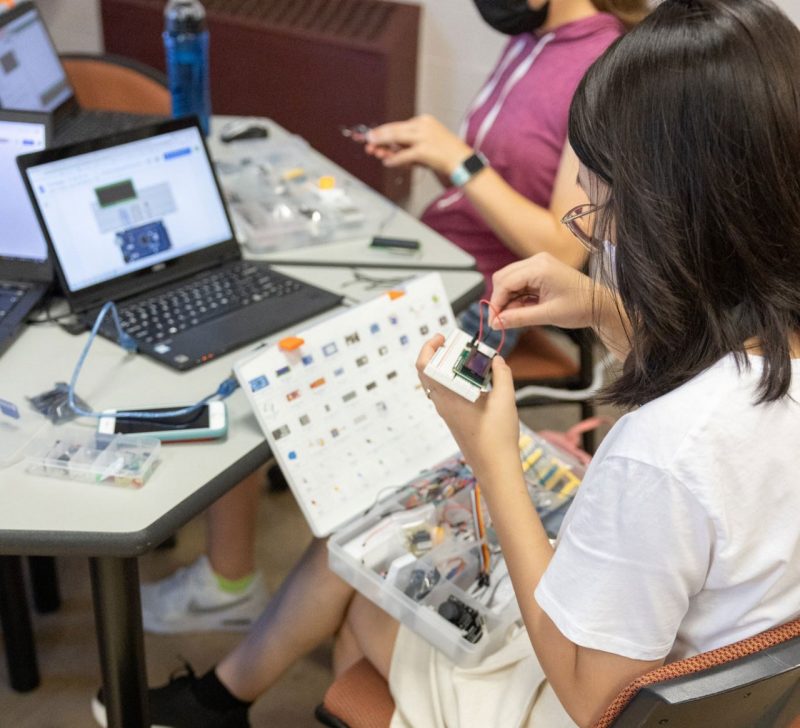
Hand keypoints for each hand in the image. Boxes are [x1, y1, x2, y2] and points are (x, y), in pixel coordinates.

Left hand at [365, 115, 471, 176]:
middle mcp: (423, 125)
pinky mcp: (424, 150)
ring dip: (382, 145)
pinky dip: (394, 160)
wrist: (463, 162)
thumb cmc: (445, 156)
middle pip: (395, 129)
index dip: (383, 131)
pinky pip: (404, 155)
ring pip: (396, 139)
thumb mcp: (426, 146)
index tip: (372, 135)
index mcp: (424, 121)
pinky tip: (387, 162)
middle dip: (378, 135)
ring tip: (373, 150)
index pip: (399, 126)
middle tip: (366, 139)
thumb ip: (408, 147)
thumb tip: (387, 151)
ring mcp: (424, 137)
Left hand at [417, 335, 519, 485]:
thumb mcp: (505, 398)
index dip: (429, 347)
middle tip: (455, 346)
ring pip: (436, 383)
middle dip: (438, 354)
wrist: (495, 467)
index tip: (443, 337)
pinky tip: (475, 380)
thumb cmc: (498, 435)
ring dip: (446, 367)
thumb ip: (501, 374)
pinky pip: (445, 393)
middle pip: (427, 372)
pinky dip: (454, 381)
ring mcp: (446, 412)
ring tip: (467, 360)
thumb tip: (496, 359)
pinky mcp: (452, 419)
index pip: (424, 366)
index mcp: (448, 395)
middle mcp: (442, 403)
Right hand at [489, 253, 597, 330]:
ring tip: (513, 318)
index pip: (505, 282)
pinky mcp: (540, 271)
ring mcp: (538, 265)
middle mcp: (537, 261)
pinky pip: (519, 283)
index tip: (493, 321)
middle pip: (503, 277)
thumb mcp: (548, 315)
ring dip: (507, 299)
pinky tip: (521, 310)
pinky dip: (516, 297)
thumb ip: (519, 318)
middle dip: (499, 300)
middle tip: (499, 321)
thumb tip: (496, 322)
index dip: (496, 303)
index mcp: (540, 268)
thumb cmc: (581, 306)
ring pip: (509, 280)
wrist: (600, 304)